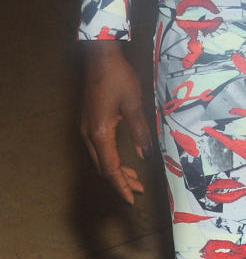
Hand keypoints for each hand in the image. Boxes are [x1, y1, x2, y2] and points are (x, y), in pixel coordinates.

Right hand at [80, 39, 151, 204]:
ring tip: (134, 179)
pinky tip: (122, 160)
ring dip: (116, 171)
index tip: (132, 199)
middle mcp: (89, 135)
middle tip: (138, 190)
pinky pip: (98, 150)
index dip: (121, 185)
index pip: (111, 168)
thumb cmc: (118, 79)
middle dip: (120, 181)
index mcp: (100, 134)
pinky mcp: (88, 123)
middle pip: (103, 167)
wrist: (100, 58)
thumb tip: (146, 155)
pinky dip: (110, 159)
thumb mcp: (134, 104)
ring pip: (100, 159)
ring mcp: (86, 129)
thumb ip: (140, 131)